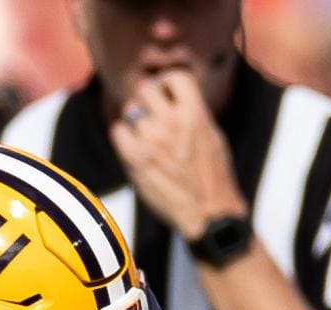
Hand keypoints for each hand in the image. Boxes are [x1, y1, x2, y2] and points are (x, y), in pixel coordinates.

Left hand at [107, 69, 247, 242]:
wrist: (208, 213)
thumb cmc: (212, 175)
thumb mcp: (211, 134)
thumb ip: (192, 112)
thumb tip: (173, 94)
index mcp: (195, 113)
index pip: (174, 76)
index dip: (167, 81)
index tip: (166, 91)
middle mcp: (172, 122)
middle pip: (146, 88)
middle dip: (147, 97)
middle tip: (151, 111)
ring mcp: (152, 140)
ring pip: (130, 110)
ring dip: (136, 119)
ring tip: (146, 135)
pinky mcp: (136, 158)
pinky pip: (118, 130)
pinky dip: (123, 134)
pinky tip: (134, 145)